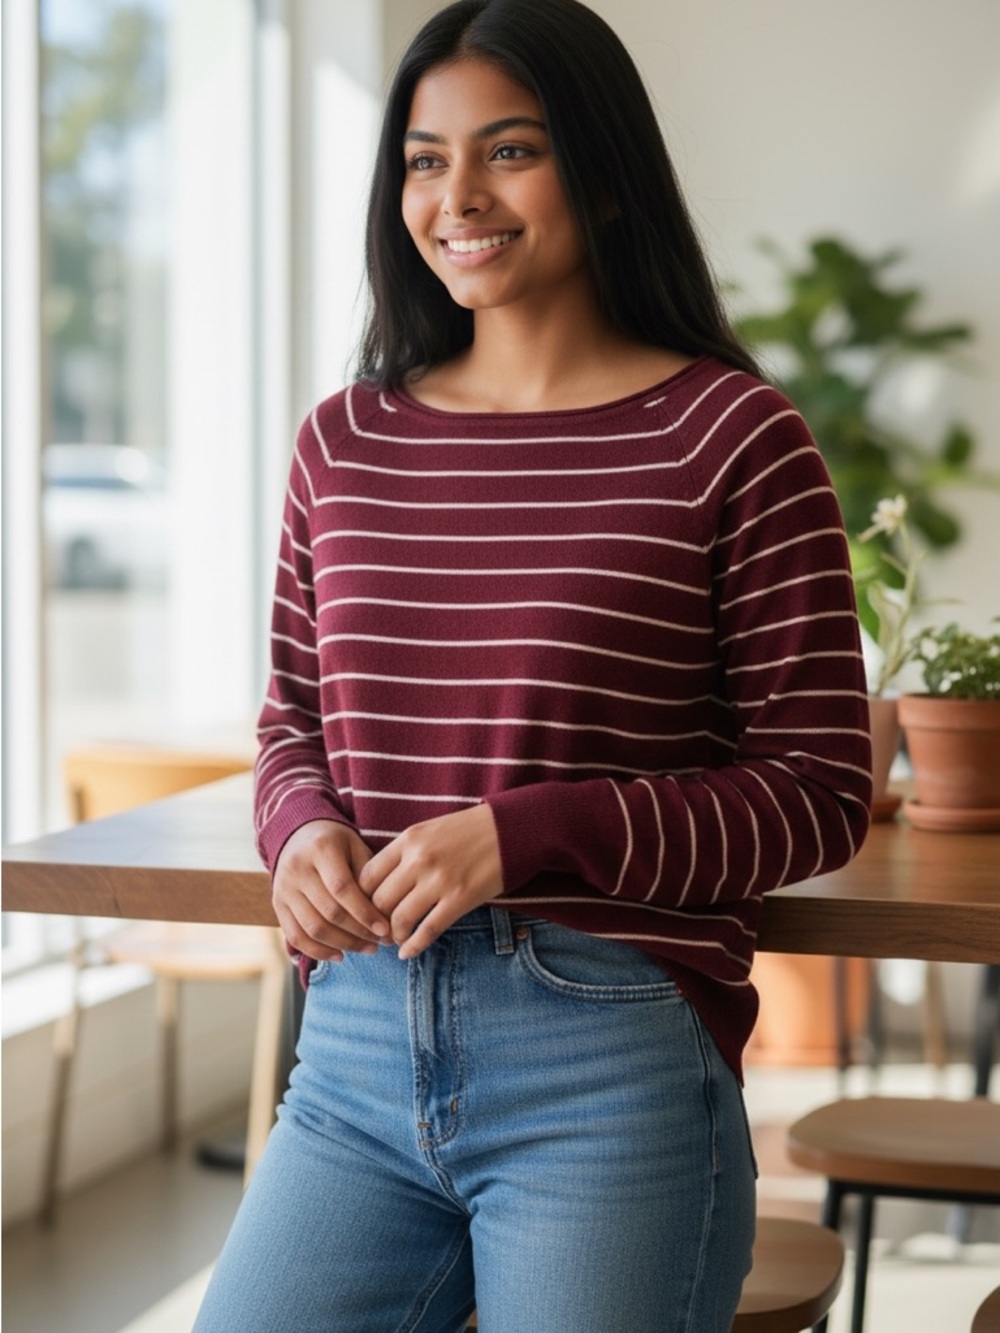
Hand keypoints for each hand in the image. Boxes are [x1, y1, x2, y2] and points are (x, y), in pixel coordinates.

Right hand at [272, 820, 390, 960]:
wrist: (300, 836)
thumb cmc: (338, 844)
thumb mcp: (356, 847)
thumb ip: (368, 875)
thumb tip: (385, 915)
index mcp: (321, 849)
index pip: (343, 888)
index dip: (365, 913)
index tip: (386, 930)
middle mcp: (297, 868)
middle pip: (329, 912)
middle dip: (358, 933)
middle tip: (382, 943)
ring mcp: (284, 888)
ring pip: (313, 928)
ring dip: (343, 945)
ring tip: (367, 949)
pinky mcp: (277, 904)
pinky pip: (295, 937)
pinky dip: (318, 952)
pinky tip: (340, 956)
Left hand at [358, 804, 502, 959]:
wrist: (509, 830)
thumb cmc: (467, 831)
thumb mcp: (428, 831)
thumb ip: (404, 853)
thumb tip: (380, 883)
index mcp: (408, 840)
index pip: (367, 876)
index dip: (361, 898)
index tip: (366, 909)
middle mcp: (419, 860)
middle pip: (379, 901)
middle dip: (375, 921)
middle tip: (379, 931)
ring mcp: (439, 881)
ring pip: (400, 919)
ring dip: (394, 936)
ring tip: (396, 940)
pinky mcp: (460, 899)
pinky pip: (428, 930)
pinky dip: (414, 946)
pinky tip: (408, 952)